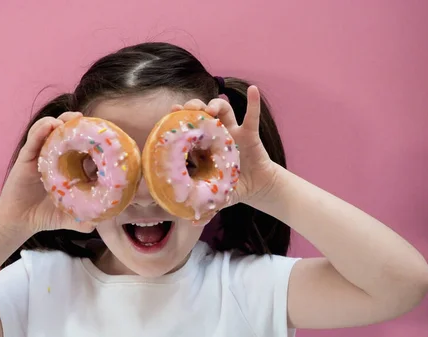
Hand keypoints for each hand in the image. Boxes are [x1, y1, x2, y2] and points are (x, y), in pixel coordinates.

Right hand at [0, 112, 95, 236]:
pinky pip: (33, 140)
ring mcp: (40, 155)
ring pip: (50, 130)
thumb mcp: (69, 218)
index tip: (105, 134)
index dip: (93, 138)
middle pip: (67, 133)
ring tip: (71, 118)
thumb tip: (101, 224)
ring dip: (61, 121)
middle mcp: (56, 157)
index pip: (83, 147)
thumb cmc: (45, 216)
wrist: (19, 222)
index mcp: (69, 167)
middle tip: (88, 120)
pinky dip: (41, 130)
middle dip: (78, 123)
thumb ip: (85, 221)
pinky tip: (50, 125)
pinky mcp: (26, 157)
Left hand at [172, 86, 279, 205]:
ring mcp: (232, 132)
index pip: (187, 130)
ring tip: (212, 107)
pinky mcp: (249, 133)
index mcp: (201, 149)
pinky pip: (251, 115)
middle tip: (188, 108)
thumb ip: (206, 207)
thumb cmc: (232, 189)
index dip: (178, 120)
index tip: (170, 112)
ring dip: (217, 104)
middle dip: (194, 107)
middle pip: (202, 115)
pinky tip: (253, 89)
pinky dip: (253, 102)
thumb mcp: (216, 197)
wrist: (257, 188)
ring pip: (223, 111)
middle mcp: (214, 136)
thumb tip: (195, 222)